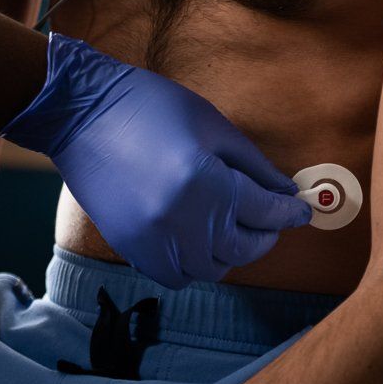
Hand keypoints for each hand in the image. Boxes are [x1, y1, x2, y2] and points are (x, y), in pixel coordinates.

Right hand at [1, 33, 312, 288]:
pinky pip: (175, 276)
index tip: (301, 210)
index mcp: (208, 185)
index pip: (265, 212)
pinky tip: (197, 241)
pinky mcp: (131, 248)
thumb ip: (252, 165)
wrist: (81, 113)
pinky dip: (193, 266)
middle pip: (243, 248)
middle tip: (270, 221)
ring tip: (232, 229)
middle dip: (264, 235)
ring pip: (211, 269)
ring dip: (229, 253)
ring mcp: (154, 240)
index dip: (290, 212)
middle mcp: (184, 221)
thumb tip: (284, 192)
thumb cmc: (149, 107)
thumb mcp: (211, 125)